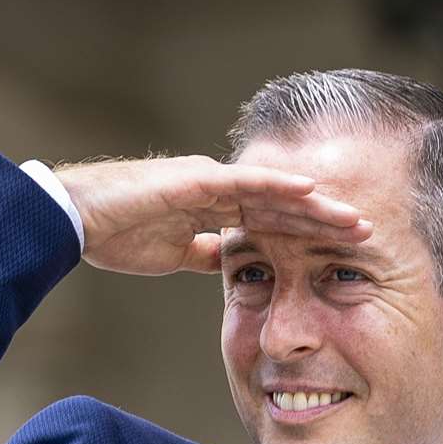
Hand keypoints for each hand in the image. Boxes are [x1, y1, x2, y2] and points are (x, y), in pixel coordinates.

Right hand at [54, 155, 371, 275]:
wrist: (75, 219)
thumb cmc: (115, 233)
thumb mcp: (172, 252)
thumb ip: (202, 252)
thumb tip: (229, 265)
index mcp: (213, 207)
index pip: (272, 221)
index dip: (308, 234)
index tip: (342, 251)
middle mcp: (218, 188)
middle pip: (283, 204)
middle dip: (325, 219)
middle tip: (367, 232)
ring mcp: (208, 179)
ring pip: (274, 192)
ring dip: (316, 204)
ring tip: (353, 217)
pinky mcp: (195, 178)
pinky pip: (245, 182)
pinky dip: (279, 185)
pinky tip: (310, 190)